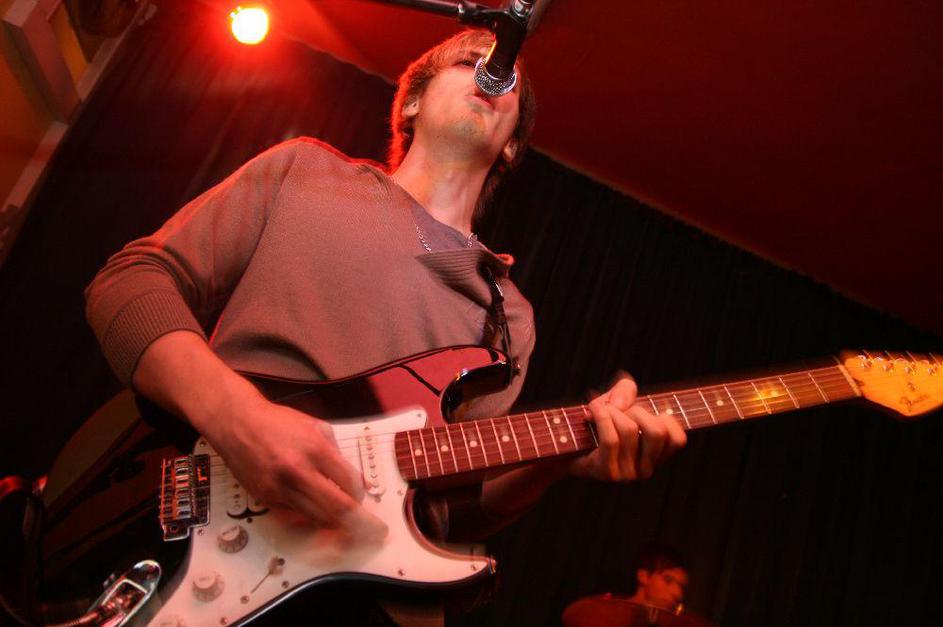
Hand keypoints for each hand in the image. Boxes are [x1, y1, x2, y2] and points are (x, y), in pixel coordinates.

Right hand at [207, 394, 386, 537]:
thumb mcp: (318, 428)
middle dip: (361, 525)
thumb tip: (360, 483)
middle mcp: (298, 472)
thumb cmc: (278, 423)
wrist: (238, 423)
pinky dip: (313, 523)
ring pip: (317, 520)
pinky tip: (324, 524)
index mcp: (316, 450)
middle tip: (375, 533)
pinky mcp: (267, 500)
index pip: (350, 484)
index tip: (366, 501)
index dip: (362, 497)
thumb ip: (340, 456)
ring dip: (338, 528)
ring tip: (354, 533)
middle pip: (337, 509)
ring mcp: (280, 489)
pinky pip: (297, 518)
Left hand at [569, 374, 685, 480]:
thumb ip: (626, 390)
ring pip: (629, 430)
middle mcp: (645, 469)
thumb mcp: (614, 400)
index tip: (642, 412)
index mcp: (655, 456)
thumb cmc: (593, 422)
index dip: (664, 418)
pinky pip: (611, 439)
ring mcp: (627, 474)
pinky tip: (592, 409)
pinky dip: (602, 417)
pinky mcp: (607, 472)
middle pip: (656, 431)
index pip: (678, 439)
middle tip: (617, 409)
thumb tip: (621, 404)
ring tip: (598, 410)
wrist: (562, 446)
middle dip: (636, 410)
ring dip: (611, 410)